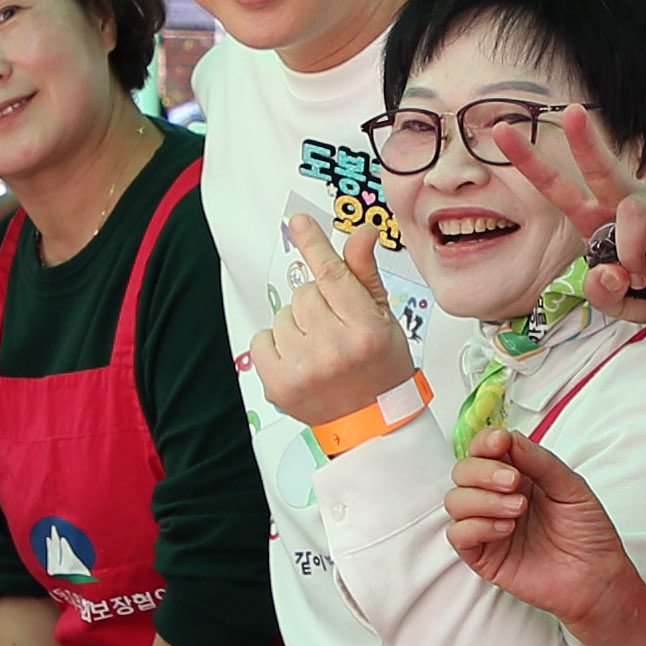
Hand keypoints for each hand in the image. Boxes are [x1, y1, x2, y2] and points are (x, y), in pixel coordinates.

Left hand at [253, 213, 414, 427]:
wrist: (372, 423)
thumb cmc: (381, 368)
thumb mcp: (383, 319)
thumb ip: (364, 274)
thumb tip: (361, 232)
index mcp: (365, 331)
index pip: (333, 276)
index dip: (315, 245)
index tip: (299, 222)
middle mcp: (333, 350)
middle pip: (305, 294)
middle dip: (317, 305)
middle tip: (335, 330)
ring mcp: (303, 369)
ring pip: (282, 316)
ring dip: (297, 326)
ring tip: (319, 350)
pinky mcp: (277, 384)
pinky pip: (262, 339)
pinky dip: (276, 345)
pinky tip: (299, 360)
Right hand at [444, 425, 645, 626]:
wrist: (597, 577)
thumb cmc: (588, 534)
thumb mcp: (572, 488)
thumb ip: (541, 462)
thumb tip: (510, 438)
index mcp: (519, 476)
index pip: (484, 450)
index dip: (485, 442)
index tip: (500, 442)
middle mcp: (498, 498)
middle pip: (463, 471)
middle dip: (484, 471)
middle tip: (514, 482)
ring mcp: (488, 526)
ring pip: (456, 501)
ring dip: (483, 499)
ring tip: (518, 509)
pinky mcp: (483, 555)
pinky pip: (458, 534)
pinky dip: (477, 526)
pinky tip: (506, 529)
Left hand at [496, 108, 645, 329]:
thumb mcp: (619, 303)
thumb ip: (603, 292)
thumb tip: (613, 271)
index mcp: (599, 219)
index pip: (559, 188)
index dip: (530, 162)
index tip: (501, 132)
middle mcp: (627, 203)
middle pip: (601, 167)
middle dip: (585, 141)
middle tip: (573, 112)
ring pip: (632, 213)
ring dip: (637, 255)